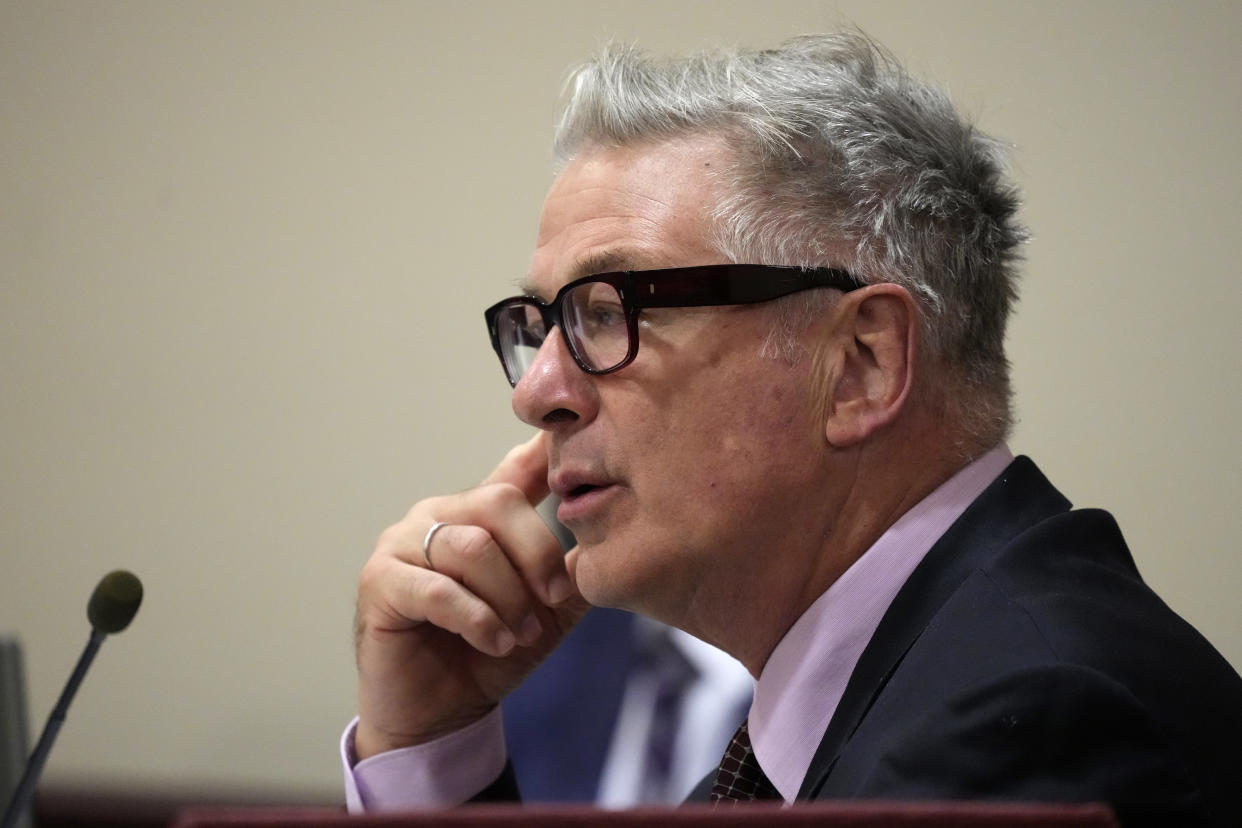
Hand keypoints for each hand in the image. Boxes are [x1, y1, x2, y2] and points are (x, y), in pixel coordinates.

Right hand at [353, 433, 588, 758]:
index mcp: (482, 513)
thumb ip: (572, 571)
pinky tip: (495, 642)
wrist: (441, 714)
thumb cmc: (492, 652)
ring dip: (508, 598)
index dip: (544, 447)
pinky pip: (438, 589)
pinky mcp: (380, 581)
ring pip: (472, 547)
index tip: (571, 433)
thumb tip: (606, 537)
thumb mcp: (548, 612)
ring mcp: (404, 542)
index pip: (516, 468)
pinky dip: (477, 619)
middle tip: (553, 600)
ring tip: (521, 636)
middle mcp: (440, 514)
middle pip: (499, 502)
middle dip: (538, 554)